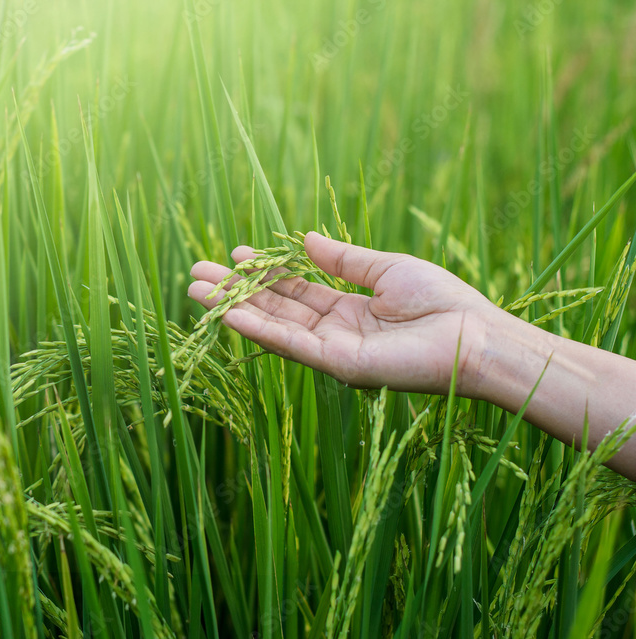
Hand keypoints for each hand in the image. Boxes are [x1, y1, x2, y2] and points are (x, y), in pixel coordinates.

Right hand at [188, 231, 506, 395]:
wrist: (476, 336)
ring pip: (275, 327)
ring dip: (235, 309)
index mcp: (349, 310)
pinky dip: (261, 329)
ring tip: (196, 290)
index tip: (233, 255)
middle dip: (236, 292)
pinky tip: (231, 313)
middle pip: (275, 309)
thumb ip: (344, 259)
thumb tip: (306, 239)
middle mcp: (335, 332)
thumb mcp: (387, 269)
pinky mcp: (340, 365)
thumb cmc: (442, 302)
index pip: (295, 291)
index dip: (264, 274)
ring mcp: (334, 351)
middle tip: (195, 274)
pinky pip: (293, 345)